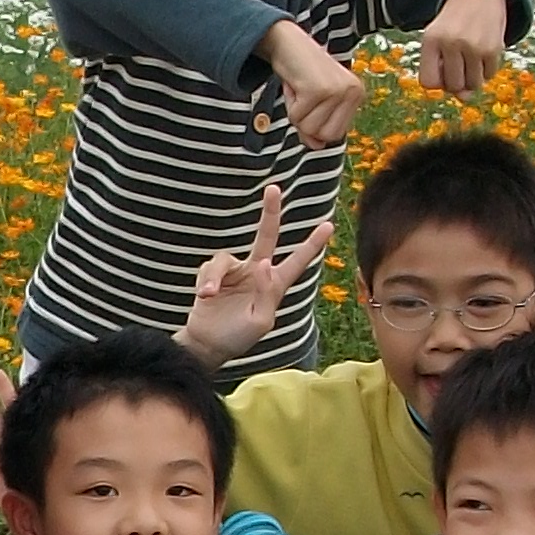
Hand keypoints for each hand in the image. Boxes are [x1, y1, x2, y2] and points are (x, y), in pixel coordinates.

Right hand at [178, 180, 336, 365]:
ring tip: (209, 294)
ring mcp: (234, 272)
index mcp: (274, 286)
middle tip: (273, 189)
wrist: (207, 345)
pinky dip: (206, 280)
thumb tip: (263, 263)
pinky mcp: (213, 275)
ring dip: (216, 275)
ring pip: (226, 258)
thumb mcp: (260, 321)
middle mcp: (256, 273)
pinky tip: (205, 296)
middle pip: (266, 236)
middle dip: (270, 212)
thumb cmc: (237, 338)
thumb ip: (265, 293)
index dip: (312, 244)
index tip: (329, 225)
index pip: (297, 261)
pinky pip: (209, 268)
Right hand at [261, 20, 364, 148]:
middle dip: (307, 122)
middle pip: (325, 135)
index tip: (311, 103)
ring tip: (299, 89)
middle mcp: (352, 92)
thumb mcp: (314, 102)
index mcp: (356, 94)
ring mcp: (337, 90)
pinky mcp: (319, 90)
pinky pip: (297, 117)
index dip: (316, 124)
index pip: (336, 134)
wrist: (289, 42)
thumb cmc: (301, 71)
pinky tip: (294, 85)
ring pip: (310, 128)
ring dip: (296, 112)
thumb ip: (316, 125)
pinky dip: (289, 104)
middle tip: (303, 98)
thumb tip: (317, 146)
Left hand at [416, 0, 510, 98]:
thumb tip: (465, 98)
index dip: (436, 81)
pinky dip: (486, 70)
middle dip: (456, 80)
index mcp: (431, 39)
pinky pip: (489, 76)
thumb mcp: (439, 42)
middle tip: (459, 62)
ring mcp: (473, 46)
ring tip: (470, 58)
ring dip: (472, 78)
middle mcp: (451, 42)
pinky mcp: (493, 48)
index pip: (428, 83)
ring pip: (472, 85)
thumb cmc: (453, 24)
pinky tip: (483, 53)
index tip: (442, 68)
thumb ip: (445, 73)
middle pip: (452, 86)